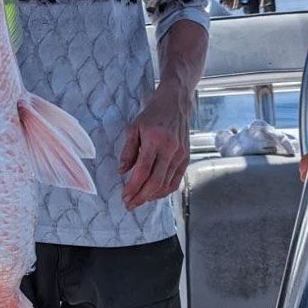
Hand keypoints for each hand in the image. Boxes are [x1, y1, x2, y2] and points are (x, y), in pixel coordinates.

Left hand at [119, 84, 190, 208]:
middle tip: (129, 204)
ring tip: (139, 200)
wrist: (175, 104)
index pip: (143, 170)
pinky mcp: (186, 158)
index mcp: (155, 140)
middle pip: (155, 182)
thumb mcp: (133, 128)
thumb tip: (121, 171)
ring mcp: (180, 155)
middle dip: (141, 196)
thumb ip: (128, 150)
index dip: (133, 186)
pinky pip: (176, 181)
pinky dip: (164, 191)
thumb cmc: (152, 115)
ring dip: (152, 196)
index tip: (124, 196)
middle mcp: (170, 150)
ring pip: (166, 184)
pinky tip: (153, 193)